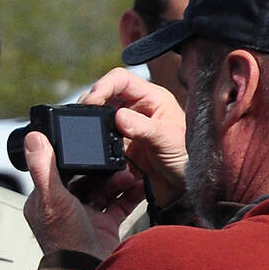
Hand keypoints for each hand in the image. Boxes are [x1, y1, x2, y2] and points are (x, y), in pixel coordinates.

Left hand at [23, 131, 144, 259]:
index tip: (91, 141)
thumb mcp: (52, 198)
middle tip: (117, 158)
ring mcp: (86, 217)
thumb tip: (33, 138)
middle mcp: (65, 208)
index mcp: (46, 200)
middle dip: (103, 167)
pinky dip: (130, 194)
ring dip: (117, 179)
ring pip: (103, 189)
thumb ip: (44, 168)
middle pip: (86, 177)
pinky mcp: (104, 226)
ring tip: (129, 175)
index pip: (60, 169)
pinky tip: (140, 184)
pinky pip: (119, 204)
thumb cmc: (65, 239)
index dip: (76, 155)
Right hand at [80, 68, 188, 207]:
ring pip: (99, 119)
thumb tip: (118, 117)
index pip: (121, 80)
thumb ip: (144, 128)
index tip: (92, 102)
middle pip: (105, 96)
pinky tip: (93, 151)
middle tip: (82, 118)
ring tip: (85, 134)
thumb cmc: (186, 159)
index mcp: (151, 99)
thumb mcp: (168, 140)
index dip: (103, 86)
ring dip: (90, 125)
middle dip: (91, 104)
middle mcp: (136, 111)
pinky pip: (100, 143)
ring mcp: (126, 130)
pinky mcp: (118, 150)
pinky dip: (93, 145)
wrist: (185, 189)